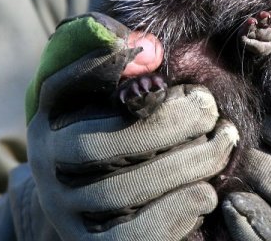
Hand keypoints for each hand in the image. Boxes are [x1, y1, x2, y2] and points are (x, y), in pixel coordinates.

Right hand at [26, 13, 237, 239]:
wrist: (100, 205)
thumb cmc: (121, 134)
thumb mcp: (113, 99)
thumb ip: (124, 69)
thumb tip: (147, 49)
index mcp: (50, 121)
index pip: (61, 87)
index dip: (100, 66)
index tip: (152, 54)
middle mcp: (48, 168)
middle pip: (98, 146)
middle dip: (167, 123)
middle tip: (210, 107)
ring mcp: (68, 212)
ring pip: (121, 191)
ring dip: (185, 163)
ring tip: (222, 142)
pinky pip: (135, 235)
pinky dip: (178, 209)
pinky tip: (206, 190)